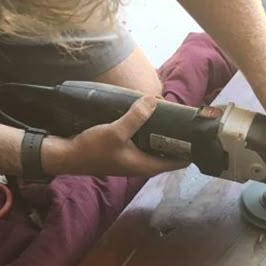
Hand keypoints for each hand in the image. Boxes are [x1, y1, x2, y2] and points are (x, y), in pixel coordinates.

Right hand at [41, 96, 187, 177]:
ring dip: (162, 134)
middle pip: (168, 153)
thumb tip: (154, 100)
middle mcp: (143, 165)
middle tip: (184, 119)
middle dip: (178, 139)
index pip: (178, 162)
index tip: (197, 135)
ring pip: (155, 147)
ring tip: (170, 115)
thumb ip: (135, 117)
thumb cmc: (92, 149)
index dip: (189, 150)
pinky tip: (148, 117)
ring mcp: (133, 159)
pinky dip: (149, 132)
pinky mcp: (125, 152)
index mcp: (147, 166)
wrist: (67, 155)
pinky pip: (143, 142)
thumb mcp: (116, 131)